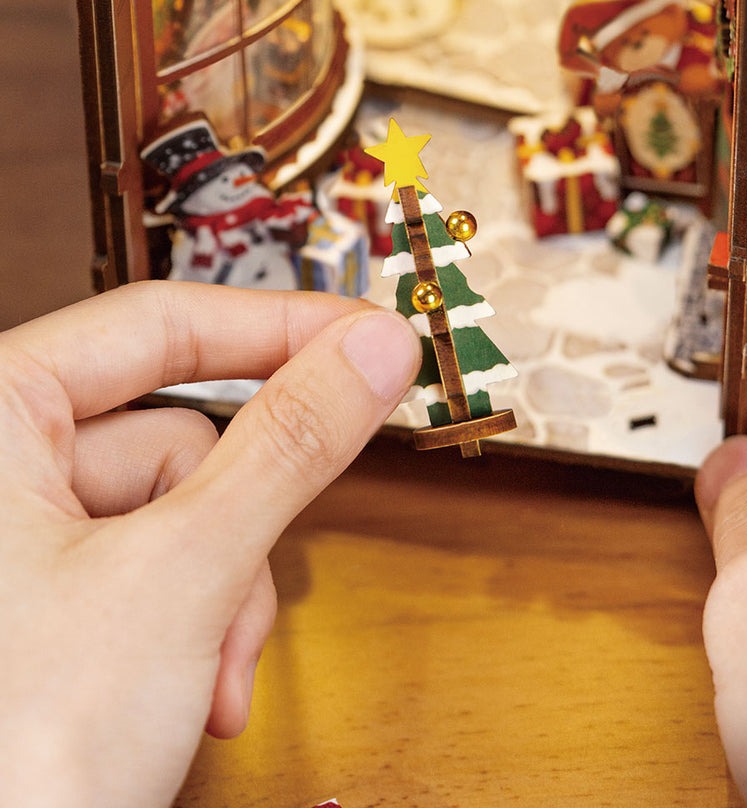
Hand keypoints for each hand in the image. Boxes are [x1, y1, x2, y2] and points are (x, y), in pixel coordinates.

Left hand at [0, 282, 418, 806]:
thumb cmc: (9, 762)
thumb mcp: (179, 574)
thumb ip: (288, 445)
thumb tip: (370, 352)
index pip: (162, 324)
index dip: (279, 326)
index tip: (366, 337)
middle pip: (178, 436)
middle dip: (240, 527)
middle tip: (265, 567)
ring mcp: (17, 542)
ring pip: (180, 516)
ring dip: (222, 595)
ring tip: (210, 675)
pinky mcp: (46, 600)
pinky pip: (158, 569)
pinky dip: (194, 626)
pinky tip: (188, 694)